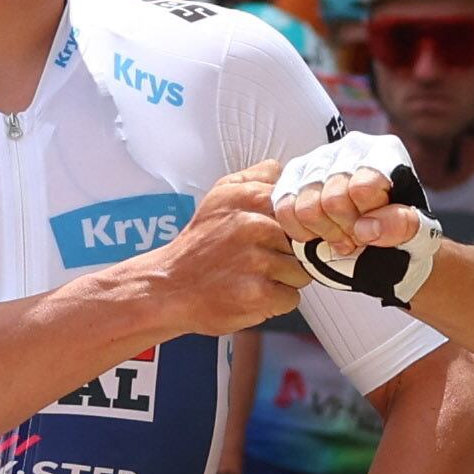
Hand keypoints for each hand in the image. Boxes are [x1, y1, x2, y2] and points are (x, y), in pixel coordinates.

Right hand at [161, 164, 320, 333]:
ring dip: (283, 279)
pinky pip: (291, 298)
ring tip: (253, 276)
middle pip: (304, 242)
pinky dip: (275, 302)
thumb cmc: (200, 243)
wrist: (170, 286)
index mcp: (248, 198)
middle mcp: (253, 226)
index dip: (294, 226)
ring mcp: (256, 261)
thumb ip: (256, 177)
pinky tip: (252, 293)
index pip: (300, 208)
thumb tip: (283, 171)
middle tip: (259, 259)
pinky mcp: (258, 294)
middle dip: (288, 253)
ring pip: (301, 272)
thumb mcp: (221, 195)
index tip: (279, 235)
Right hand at [266, 135, 435, 303]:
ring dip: (325, 234)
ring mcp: (318, 159)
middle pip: (333, 201)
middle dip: (346, 231)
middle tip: (358, 240)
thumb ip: (403, 226)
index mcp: (385, 152)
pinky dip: (300, 231)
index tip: (379, 231)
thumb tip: (366, 227)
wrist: (382, 239)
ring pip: (306, 208)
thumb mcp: (419, 235)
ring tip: (341, 238)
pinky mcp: (293, 176)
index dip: (369, 219)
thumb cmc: (403, 235)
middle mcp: (350, 147)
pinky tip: (319, 236)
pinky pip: (283, 209)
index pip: (362, 188)